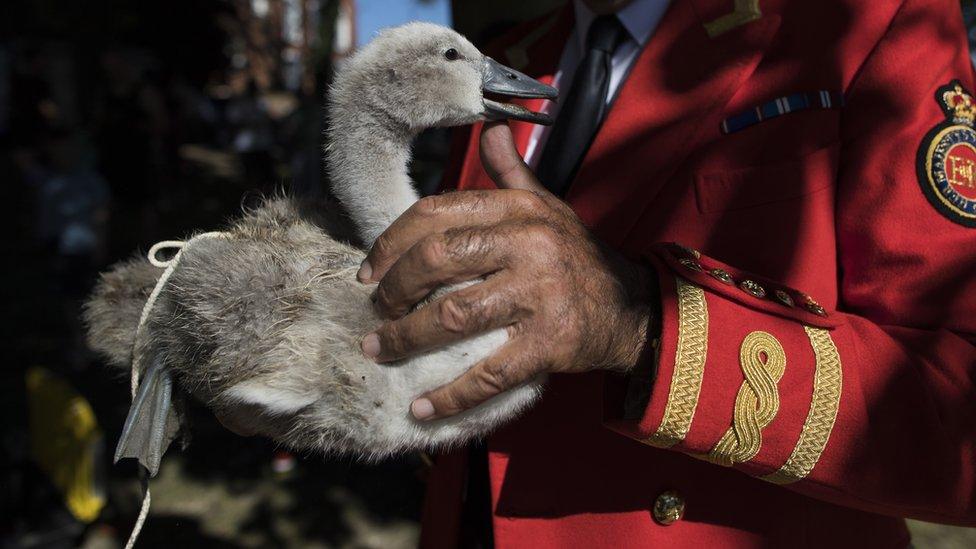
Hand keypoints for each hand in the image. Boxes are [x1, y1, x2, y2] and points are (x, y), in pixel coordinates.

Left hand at [358, 122, 653, 420]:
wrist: (634, 308)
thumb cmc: (577, 257)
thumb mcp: (549, 208)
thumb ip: (512, 175)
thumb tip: (491, 130)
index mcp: (519, 210)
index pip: (438, 212)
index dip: (392, 242)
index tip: (369, 271)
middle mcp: (528, 244)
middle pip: (437, 259)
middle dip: (393, 289)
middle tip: (375, 312)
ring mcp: (540, 294)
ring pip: (454, 316)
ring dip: (406, 339)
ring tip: (379, 351)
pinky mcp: (550, 343)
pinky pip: (489, 373)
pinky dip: (450, 395)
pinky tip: (421, 407)